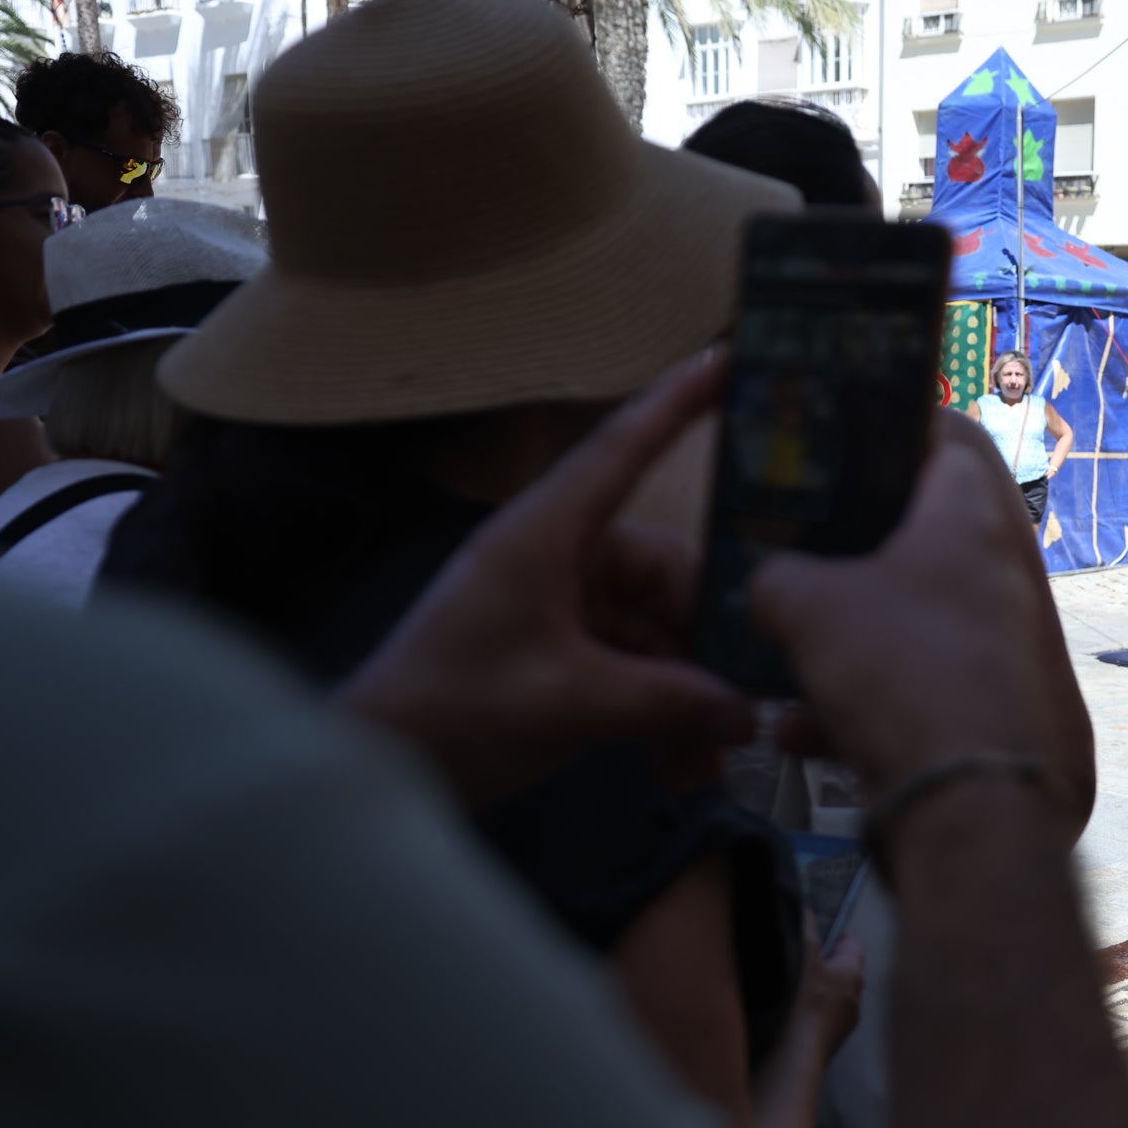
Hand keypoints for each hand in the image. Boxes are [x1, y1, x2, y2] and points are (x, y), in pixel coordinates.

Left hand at [338, 353, 752, 807]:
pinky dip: (659, 714)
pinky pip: (637, 668)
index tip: (729, 357)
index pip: (622, 450)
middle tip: (740, 711)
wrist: (380, 770)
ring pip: (660, 633)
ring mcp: (563, 605)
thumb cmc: (454, 712)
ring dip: (685, 697)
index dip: (677, 403)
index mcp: (547, 534)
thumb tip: (747, 712)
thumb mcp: (568, 705)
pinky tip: (676, 768)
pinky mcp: (564, 651)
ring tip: (699, 764)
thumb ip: (666, 703)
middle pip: (668, 574)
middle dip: (706, 646)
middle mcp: (562, 556)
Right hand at [751, 421, 1076, 794]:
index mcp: (972, 518)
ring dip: (849, 645)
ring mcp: (1011, 650)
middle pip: (926, 539)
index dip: (896, 429)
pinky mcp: (1004, 719)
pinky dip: (866, 710)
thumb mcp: (803, 606)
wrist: (973, 803)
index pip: (948, 438)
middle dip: (855, 556)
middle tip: (802, 560)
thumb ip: (775, 579)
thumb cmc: (898, 669)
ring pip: (918, 626)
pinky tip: (799, 737)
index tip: (846, 441)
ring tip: (784, 665)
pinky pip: (925, 694)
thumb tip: (767, 585)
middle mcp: (1005, 575)